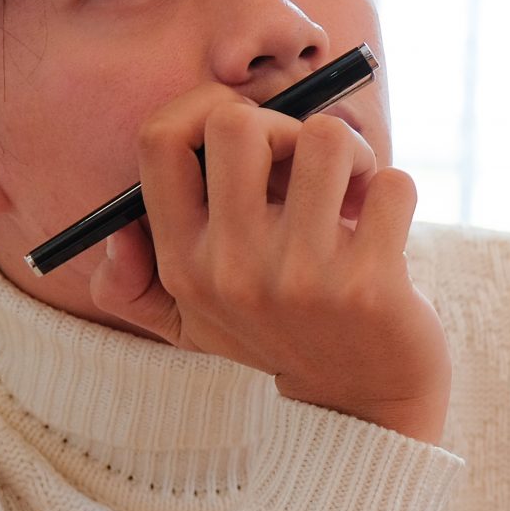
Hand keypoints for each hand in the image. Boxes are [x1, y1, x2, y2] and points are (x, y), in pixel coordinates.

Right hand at [87, 74, 452, 444]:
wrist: (362, 405)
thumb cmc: (279, 339)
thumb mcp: (192, 324)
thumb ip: (133, 288)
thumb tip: (114, 233)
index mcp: (183, 262)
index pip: (159, 139)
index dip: (205, 105)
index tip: (251, 125)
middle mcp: (233, 267)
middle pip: (237, 123)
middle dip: (285, 123)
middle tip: (309, 162)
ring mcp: (303, 276)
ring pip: (326, 139)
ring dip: (351, 151)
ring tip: (353, 190)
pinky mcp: (371, 284)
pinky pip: (394, 185)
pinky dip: (395, 190)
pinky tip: (386, 225)